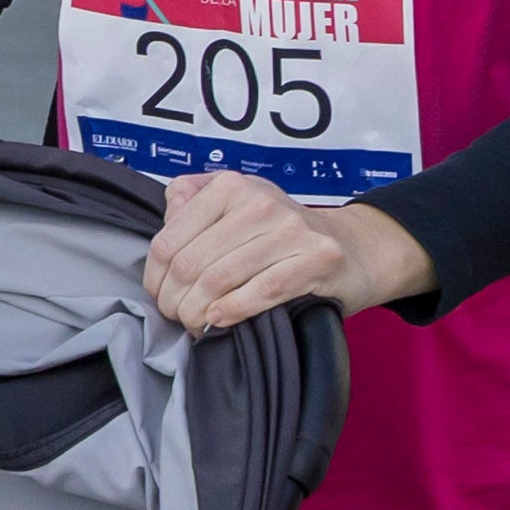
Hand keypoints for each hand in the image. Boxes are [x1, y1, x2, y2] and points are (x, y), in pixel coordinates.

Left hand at [132, 170, 426, 332]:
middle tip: (174, 315)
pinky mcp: (318, 258)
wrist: (355, 246)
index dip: (155, 274)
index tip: (157, 294)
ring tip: (194, 323)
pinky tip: (218, 321)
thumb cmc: (281, 233)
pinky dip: (233, 311)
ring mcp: (292, 229)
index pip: (170, 238)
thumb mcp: (237, 204)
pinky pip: (262, 291)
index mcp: (231, 185)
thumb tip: (167, 218)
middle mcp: (260, 201)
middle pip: (192, 262)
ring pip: (221, 278)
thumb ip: (193, 202)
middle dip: (174, 298)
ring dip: (198, 311)